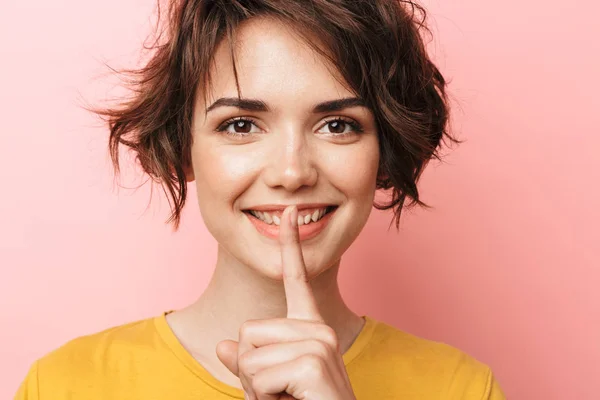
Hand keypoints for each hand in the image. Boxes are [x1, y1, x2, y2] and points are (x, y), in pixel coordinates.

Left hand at [216, 205, 356, 399]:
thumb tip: (223, 346)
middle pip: (247, 332)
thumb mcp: (269, 385)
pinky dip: (264, 398)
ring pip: (248, 357)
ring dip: (257, 389)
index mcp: (310, 329)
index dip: (290, 245)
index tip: (289, 212)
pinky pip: (258, 376)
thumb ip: (249, 363)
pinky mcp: (314, 361)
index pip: (296, 280)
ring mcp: (320, 342)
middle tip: (281, 392)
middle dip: (251, 371)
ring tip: (288, 398)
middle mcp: (319, 329)